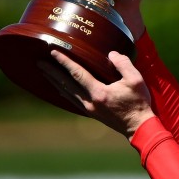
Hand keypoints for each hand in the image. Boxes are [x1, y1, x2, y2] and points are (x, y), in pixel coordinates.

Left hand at [40, 50, 154, 138]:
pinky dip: (64, 92)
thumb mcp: (135, 80)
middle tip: (40, 63)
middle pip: (66, 84)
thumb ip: (123, 64)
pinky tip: (60, 89)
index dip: (65, 62)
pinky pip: (72, 100)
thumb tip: (111, 54)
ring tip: (45, 74)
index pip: (77, 74)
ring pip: (67, 93)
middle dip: (52, 73)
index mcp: (99, 93)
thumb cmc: (138, 103)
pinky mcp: (92, 113)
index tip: (53, 52)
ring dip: (55, 82)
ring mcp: (89, 109)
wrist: (139, 127)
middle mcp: (90, 102)